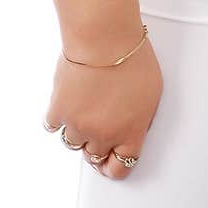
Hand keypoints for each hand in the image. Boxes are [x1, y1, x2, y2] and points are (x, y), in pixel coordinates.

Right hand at [43, 31, 163, 180]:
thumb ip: (142, 116)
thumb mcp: (154, 91)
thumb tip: (134, 124)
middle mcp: (103, 135)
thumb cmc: (132, 57)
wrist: (104, 39)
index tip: (109, 164)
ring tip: (82, 110)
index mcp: (130, 133)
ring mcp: (78, 125)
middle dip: (96, 145)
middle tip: (96, 127)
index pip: (121, 168)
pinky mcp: (58, 110)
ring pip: (72, 143)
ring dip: (77, 131)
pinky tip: (65, 103)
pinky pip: (52, 125)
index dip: (114, 167)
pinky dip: (57, 117)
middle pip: (94, 156)